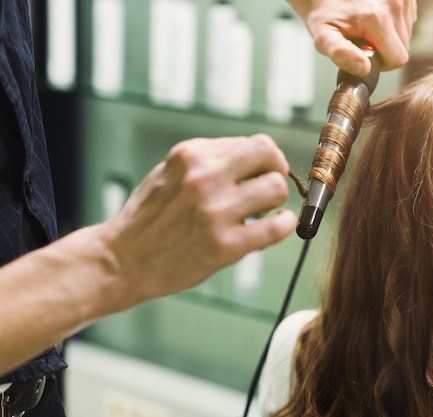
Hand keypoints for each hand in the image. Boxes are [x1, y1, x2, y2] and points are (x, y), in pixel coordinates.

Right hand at [101, 134, 296, 306]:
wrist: (121, 261)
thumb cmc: (149, 218)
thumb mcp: (170, 172)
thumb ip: (208, 161)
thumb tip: (255, 159)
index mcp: (191, 154)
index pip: (253, 142)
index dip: (265, 159)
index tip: (261, 173)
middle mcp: (204, 177)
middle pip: (270, 155)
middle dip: (277, 170)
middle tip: (269, 188)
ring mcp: (215, 211)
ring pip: (276, 188)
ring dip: (276, 201)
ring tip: (262, 212)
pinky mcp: (224, 245)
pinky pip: (276, 227)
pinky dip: (284, 225)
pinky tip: (277, 226)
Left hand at [288, 0, 417, 76]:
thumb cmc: (324, 14)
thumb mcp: (324, 37)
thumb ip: (341, 55)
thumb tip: (364, 69)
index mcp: (377, 18)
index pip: (398, 59)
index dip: (382, 63)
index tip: (367, 54)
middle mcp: (393, 4)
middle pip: (404, 47)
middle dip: (386, 50)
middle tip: (365, 40)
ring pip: (406, 34)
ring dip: (390, 36)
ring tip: (368, 27)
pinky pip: (407, 19)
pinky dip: (393, 23)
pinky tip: (375, 17)